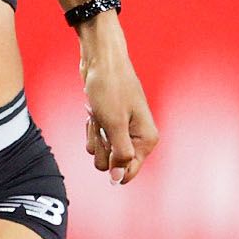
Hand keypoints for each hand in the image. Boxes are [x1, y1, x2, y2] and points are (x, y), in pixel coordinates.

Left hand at [81, 40, 156, 184]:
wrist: (100, 61)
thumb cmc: (110, 87)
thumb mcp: (115, 124)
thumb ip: (120, 154)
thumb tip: (119, 178)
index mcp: (146, 139)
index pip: (130, 171)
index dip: (114, 166)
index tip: (106, 145)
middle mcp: (137, 138)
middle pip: (112, 165)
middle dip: (102, 147)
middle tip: (102, 124)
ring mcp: (123, 132)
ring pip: (102, 154)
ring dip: (95, 136)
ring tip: (98, 114)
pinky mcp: (110, 125)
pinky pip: (97, 141)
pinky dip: (92, 128)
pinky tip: (94, 111)